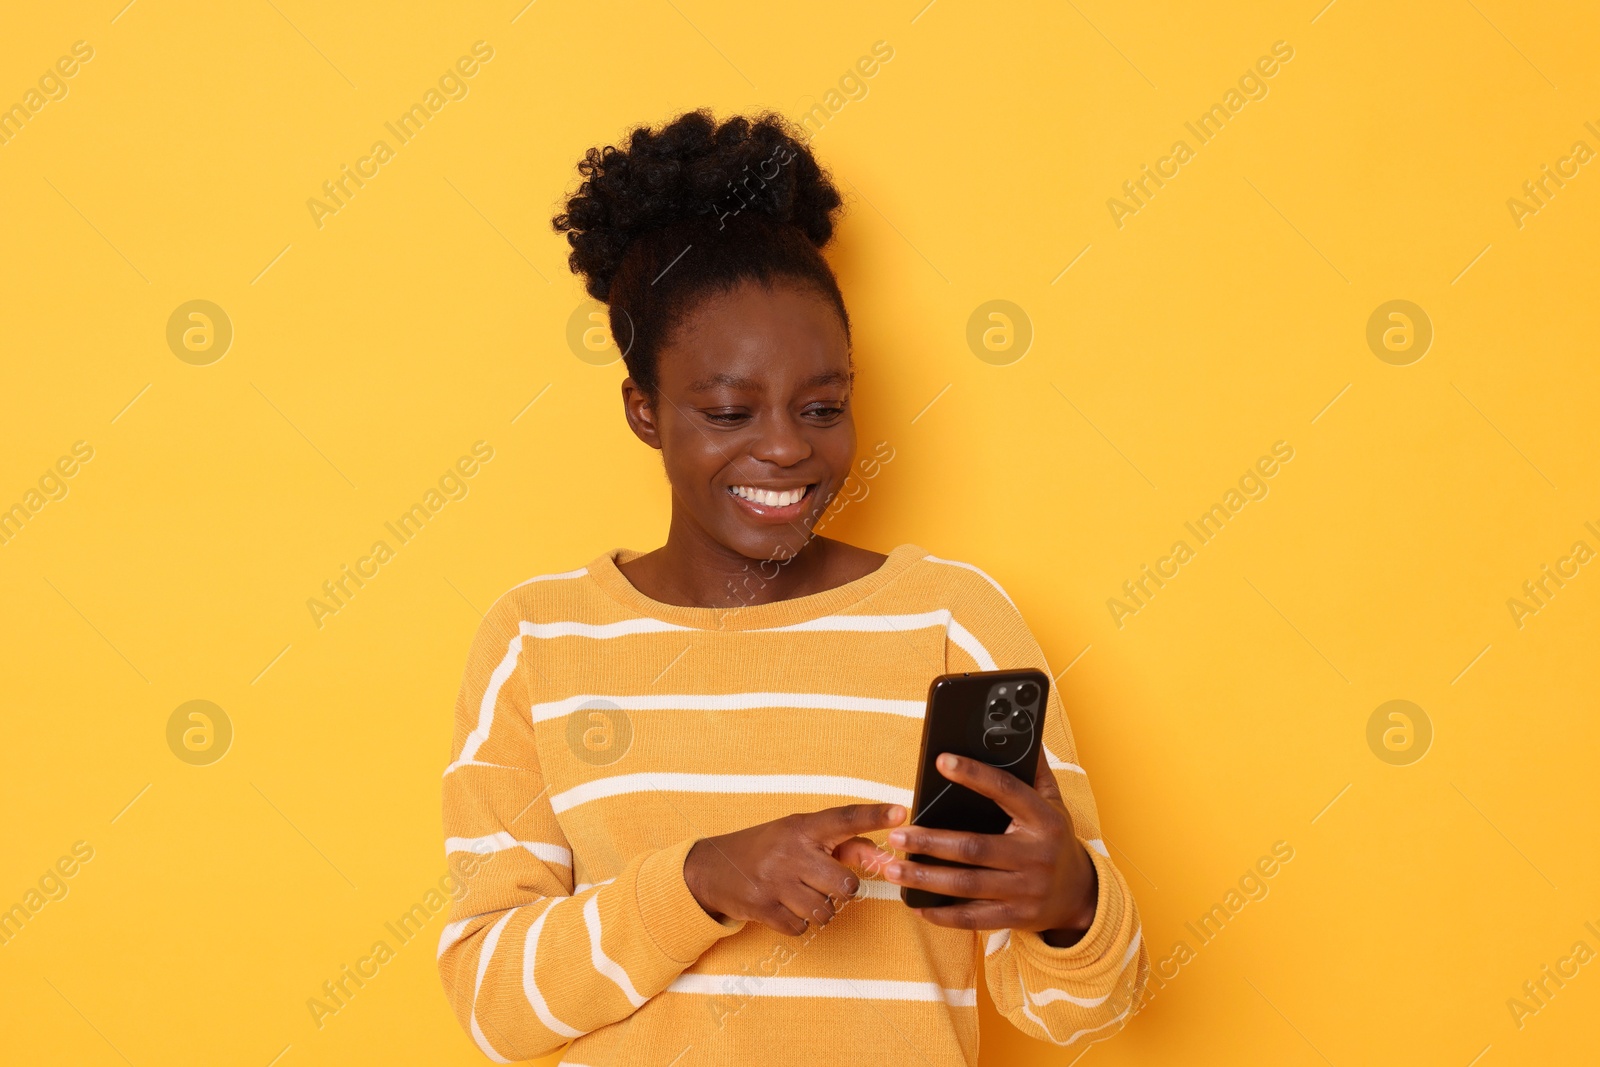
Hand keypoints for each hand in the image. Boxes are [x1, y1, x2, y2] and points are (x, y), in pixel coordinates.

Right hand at [684, 803, 906, 935]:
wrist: (713, 869)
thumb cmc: (768, 849)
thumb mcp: (801, 837)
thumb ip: (845, 845)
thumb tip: (883, 858)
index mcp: (803, 827)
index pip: (845, 818)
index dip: (875, 815)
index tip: (901, 811)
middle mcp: (790, 851)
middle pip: (845, 884)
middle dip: (840, 889)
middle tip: (821, 881)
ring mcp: (776, 881)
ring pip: (826, 910)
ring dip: (819, 908)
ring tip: (799, 893)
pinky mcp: (764, 908)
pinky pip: (803, 927)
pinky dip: (798, 922)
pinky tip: (784, 906)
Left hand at [879, 753, 1097, 943]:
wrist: (1081, 896)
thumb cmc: (1055, 840)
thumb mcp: (1053, 802)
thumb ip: (1034, 769)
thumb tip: (1021, 732)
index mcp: (1043, 820)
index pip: (1006, 791)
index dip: (974, 774)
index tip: (942, 761)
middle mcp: (1035, 855)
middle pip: (975, 847)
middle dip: (931, 842)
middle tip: (897, 835)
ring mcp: (1026, 890)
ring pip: (968, 884)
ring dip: (926, 877)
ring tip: (894, 867)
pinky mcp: (1017, 917)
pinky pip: (974, 917)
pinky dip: (943, 913)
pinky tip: (917, 903)